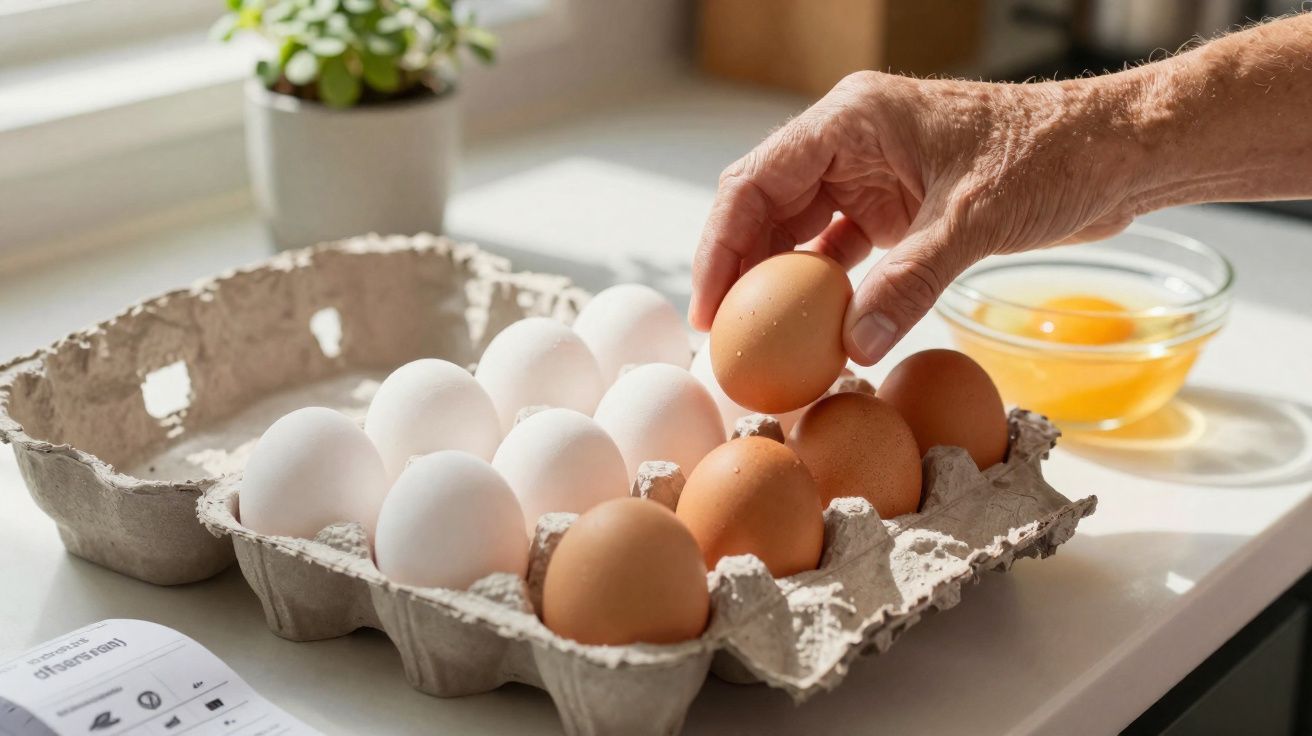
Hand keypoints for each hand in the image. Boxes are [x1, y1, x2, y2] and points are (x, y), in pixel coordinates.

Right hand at [689, 70, 1142, 364]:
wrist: (1114, 152)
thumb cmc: (1051, 156)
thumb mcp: (975, 219)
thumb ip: (911, 281)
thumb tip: (855, 346)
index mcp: (852, 120)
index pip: (756, 182)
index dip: (721, 247)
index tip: (709, 309)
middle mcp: (850, 142)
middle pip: (765, 207)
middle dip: (739, 271)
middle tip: (724, 338)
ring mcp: (872, 174)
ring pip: (797, 230)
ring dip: (778, 284)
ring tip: (758, 342)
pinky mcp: (896, 206)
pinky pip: (839, 249)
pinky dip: (824, 290)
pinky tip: (814, 331)